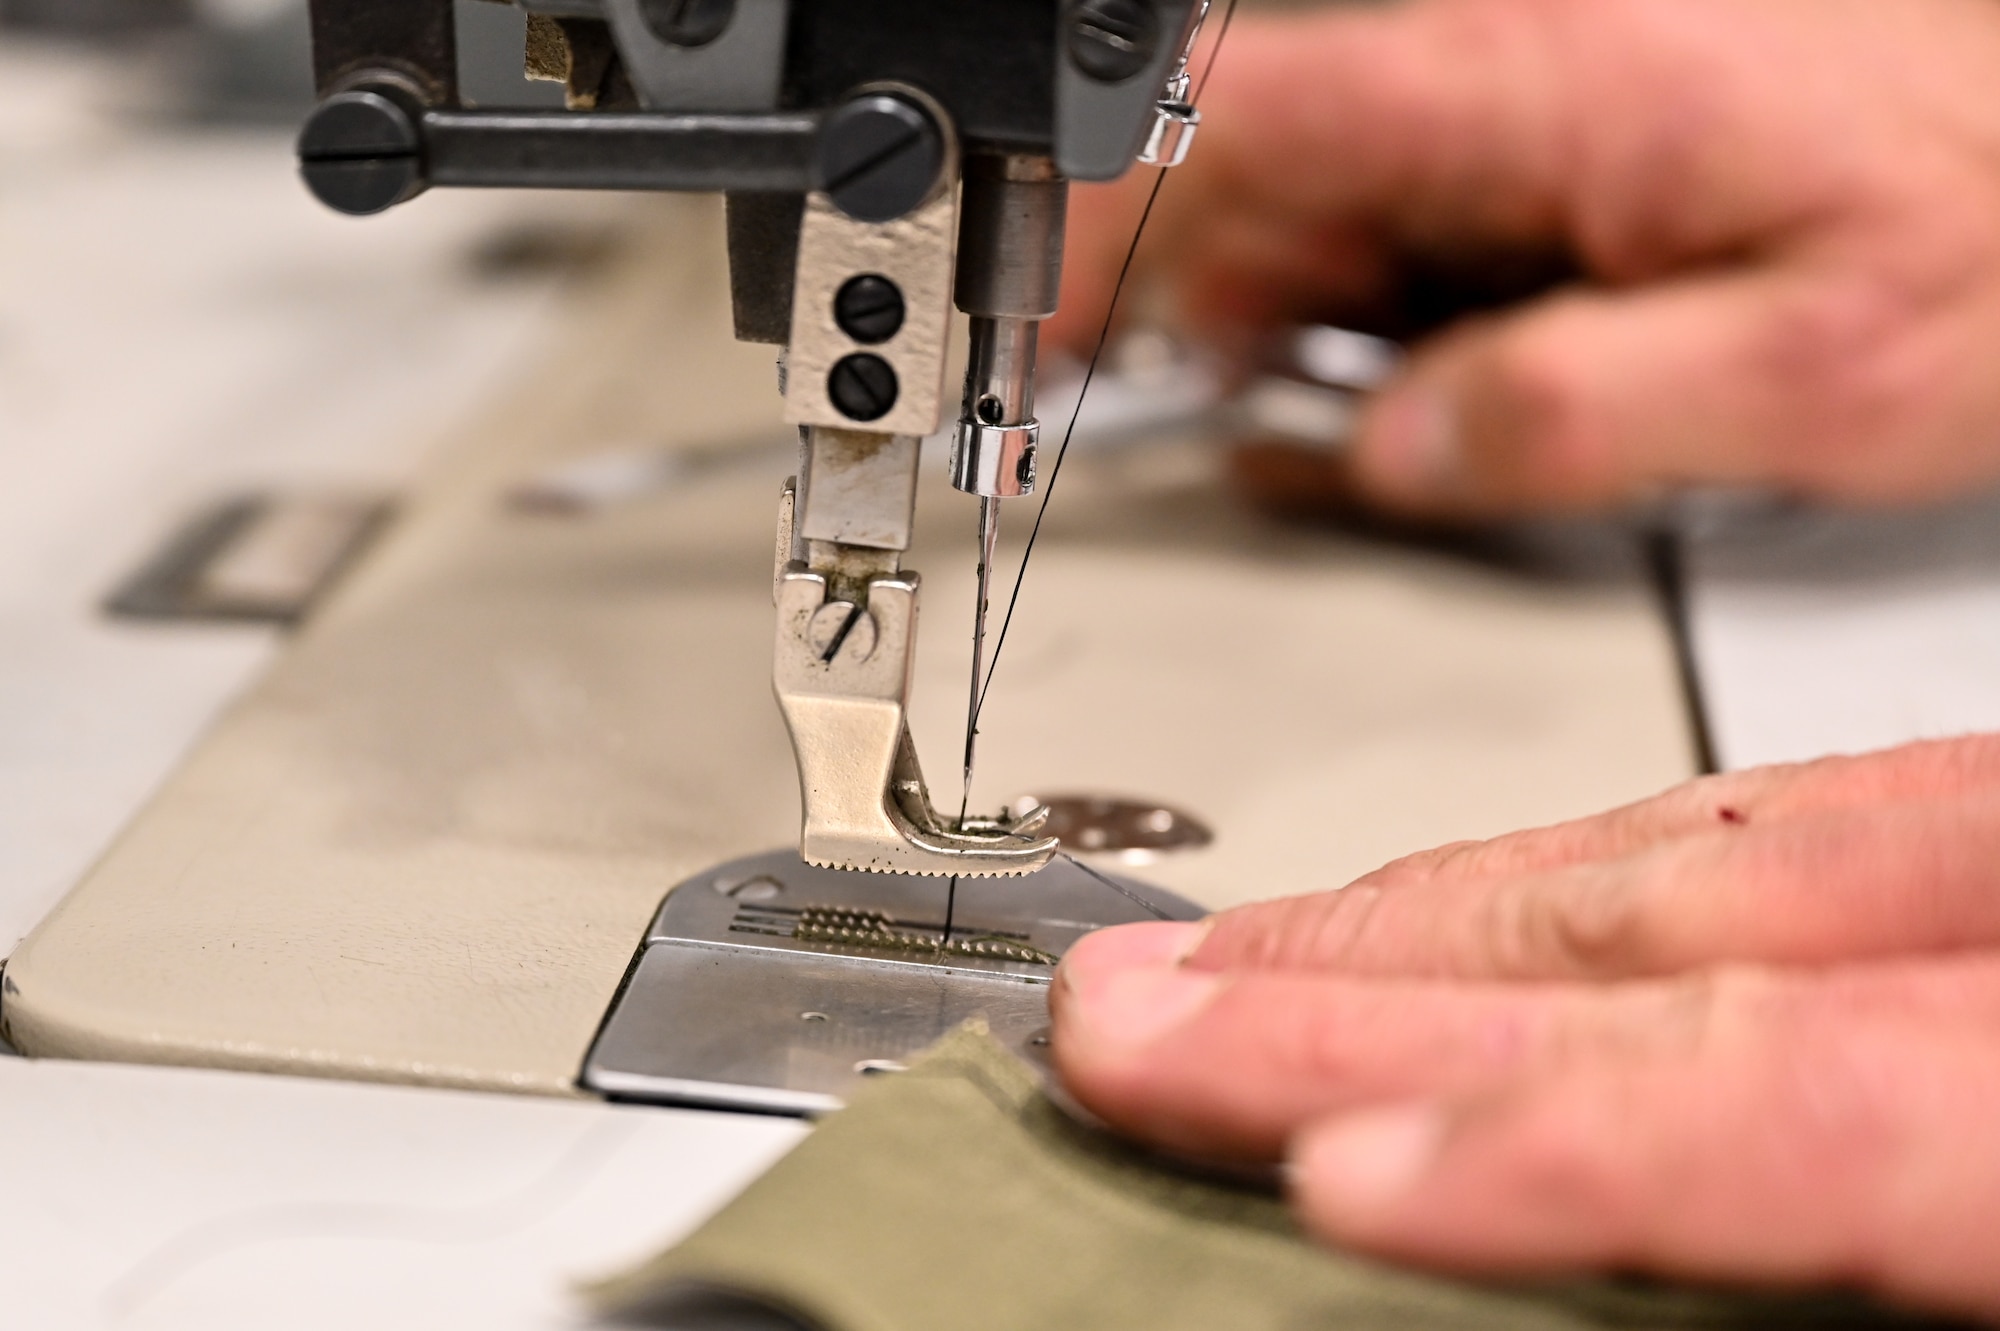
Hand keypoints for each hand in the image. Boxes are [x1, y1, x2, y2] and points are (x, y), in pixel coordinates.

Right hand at [1051, 0, 1999, 515]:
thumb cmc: (1997, 220)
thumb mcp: (1812, 375)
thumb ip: (1570, 415)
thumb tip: (1397, 449)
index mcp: (1536, 93)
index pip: (1236, 114)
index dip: (1092, 199)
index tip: (1014, 291)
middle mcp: (1509, 76)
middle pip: (1253, 174)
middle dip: (1200, 306)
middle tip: (1211, 422)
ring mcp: (1521, 109)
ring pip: (1318, 209)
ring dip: (1290, 325)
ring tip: (1363, 423)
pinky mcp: (1545, 148)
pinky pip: (1396, 231)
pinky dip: (1364, 320)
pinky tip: (1409, 395)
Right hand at [1051, 734, 1999, 1319]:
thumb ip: (1828, 1178)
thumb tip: (1572, 1264)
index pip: (1841, 1096)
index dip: (1567, 1136)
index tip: (1337, 1174)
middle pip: (1711, 927)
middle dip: (1392, 984)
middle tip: (1158, 1016)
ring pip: (1726, 831)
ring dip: (1446, 911)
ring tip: (1251, 956)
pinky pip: (1807, 809)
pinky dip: (1603, 862)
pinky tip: (1484, 899)